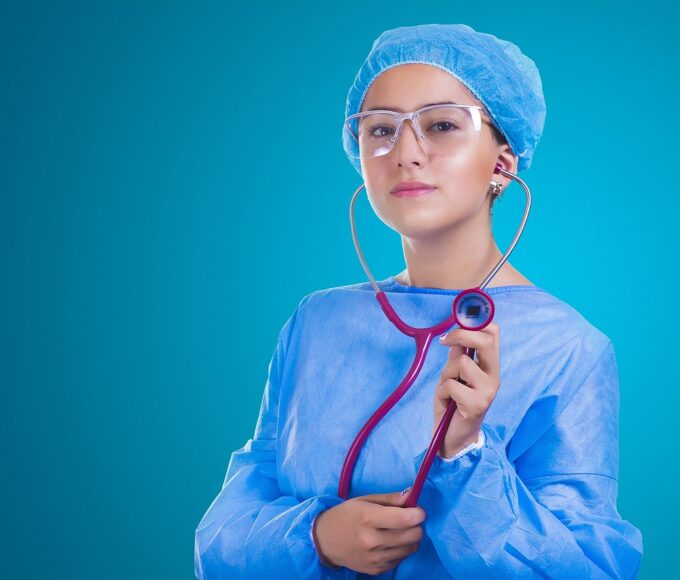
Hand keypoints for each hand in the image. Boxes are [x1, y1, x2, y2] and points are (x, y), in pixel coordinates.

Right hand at [313, 490, 425, 574]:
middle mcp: (372, 540)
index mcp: (368, 518)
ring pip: (411, 548)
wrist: (325, 541)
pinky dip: (401, 550)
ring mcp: (374, 558)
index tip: (418, 510)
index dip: (418, 514)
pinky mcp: (376, 570)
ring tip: (398, 531)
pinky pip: (401, 559)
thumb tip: (412, 494)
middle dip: (416, 526)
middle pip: (413, 535)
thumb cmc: (346, 515)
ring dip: (410, 538)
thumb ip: (390, 498)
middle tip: (409, 519)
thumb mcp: (365, 500)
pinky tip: (389, 542)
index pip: (404, 519)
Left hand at [434, 322, 500, 457]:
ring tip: (447, 388)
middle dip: (461, 335)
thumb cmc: (453, 405)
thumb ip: (457, 356)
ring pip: (461, 362)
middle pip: (486, 340)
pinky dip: (441, 392)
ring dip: (445, 373)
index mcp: (490, 366)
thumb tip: (453, 336)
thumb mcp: (453, 376)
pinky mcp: (478, 404)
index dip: (476, 321)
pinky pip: (451, 384)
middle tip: (443, 341)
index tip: (456, 322)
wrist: (454, 438)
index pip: (494, 333)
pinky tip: (446, 403)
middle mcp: (494, 376)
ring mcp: (488, 390)